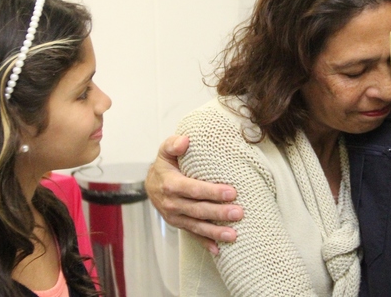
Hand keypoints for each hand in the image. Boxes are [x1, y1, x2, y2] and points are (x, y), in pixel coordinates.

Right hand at [146, 135, 244, 253]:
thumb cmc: (165, 165)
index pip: (193, 189)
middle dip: (219, 213)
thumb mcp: (166, 151)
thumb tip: (185, 141)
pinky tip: (218, 250)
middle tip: (239, 213)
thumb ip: (174, 144)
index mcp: (170, 184)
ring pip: (197, 226)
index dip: (212, 192)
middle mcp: (172, 203)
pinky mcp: (179, 224)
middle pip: (198, 210)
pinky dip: (205, 243)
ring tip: (233, 235)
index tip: (231, 192)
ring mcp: (175, 216)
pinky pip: (192, 235)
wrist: (151, 184)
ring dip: (215, 232)